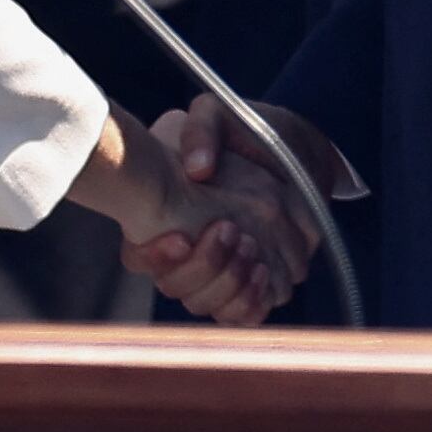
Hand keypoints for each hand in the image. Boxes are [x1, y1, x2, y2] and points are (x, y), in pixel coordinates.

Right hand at [76, 105, 315, 324]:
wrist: (292, 152)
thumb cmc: (245, 135)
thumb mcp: (217, 116)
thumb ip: (201, 132)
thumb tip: (198, 168)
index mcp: (161, 218)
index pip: (139, 256)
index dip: (154, 256)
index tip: (181, 236)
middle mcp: (183, 254)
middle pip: (176, 289)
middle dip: (204, 267)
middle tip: (232, 232)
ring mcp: (216, 272)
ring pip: (207, 305)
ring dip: (230, 285)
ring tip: (253, 252)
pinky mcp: (250, 284)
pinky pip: (241, 315)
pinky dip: (251, 303)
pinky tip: (265, 274)